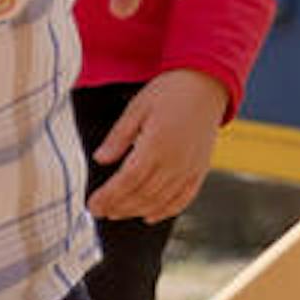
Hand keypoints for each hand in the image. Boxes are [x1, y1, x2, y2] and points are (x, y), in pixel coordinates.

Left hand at [87, 67, 226, 221]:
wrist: (208, 83)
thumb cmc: (170, 90)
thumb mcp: (138, 106)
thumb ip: (119, 136)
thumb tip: (100, 158)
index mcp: (156, 144)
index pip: (127, 180)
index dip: (108, 196)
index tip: (92, 204)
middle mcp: (175, 161)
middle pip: (141, 195)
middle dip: (117, 206)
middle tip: (99, 211)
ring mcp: (189, 168)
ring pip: (160, 200)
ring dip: (136, 211)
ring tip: (117, 214)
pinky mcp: (200, 170)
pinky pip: (183, 199)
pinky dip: (165, 211)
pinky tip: (149, 216)